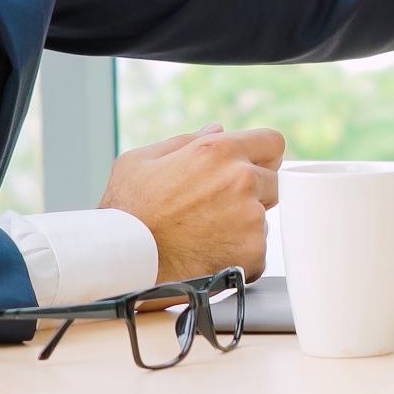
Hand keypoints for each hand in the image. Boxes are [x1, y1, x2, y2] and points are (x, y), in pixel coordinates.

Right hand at [98, 124, 284, 283]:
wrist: (120, 264)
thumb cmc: (125, 212)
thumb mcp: (141, 162)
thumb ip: (186, 141)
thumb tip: (217, 129)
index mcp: (219, 151)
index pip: (273, 142)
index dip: (261, 156)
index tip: (249, 169)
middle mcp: (242, 180)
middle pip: (273, 181)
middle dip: (253, 192)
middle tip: (216, 209)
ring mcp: (251, 218)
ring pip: (263, 218)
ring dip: (244, 226)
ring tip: (204, 236)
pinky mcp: (253, 253)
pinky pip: (257, 250)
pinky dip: (238, 256)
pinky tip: (208, 255)